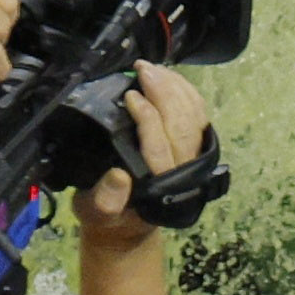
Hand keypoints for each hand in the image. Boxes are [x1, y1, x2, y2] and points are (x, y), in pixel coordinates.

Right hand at [78, 61, 211, 251]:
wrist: (129, 226)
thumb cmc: (108, 217)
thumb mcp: (95, 214)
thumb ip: (104, 201)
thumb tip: (118, 176)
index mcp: (157, 188)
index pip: (158, 145)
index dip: (147, 117)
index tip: (130, 95)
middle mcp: (181, 173)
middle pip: (181, 126)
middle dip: (164, 93)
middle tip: (144, 69)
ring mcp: (192, 159)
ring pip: (193, 118)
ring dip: (176, 88)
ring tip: (154, 68)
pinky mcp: (196, 148)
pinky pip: (198, 116)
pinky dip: (187, 93)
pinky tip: (171, 77)